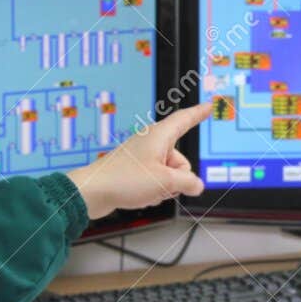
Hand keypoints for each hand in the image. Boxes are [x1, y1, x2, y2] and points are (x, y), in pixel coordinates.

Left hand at [68, 103, 211, 220]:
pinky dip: (153, 191)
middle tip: (162, 184)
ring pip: (169, 174)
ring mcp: (143, 158)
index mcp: (159, 136)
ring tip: (146, 190)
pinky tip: (141, 195)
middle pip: (181, 160)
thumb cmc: (123, 179)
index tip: (208, 106)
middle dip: (178, 178)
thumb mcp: (165, 182)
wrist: (92, 192)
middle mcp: (151, 144)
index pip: (184, 119)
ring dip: (165, 187)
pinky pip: (156, 182)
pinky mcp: (135, 171)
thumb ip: (188, 182)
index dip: (198, 113)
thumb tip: (196, 185)